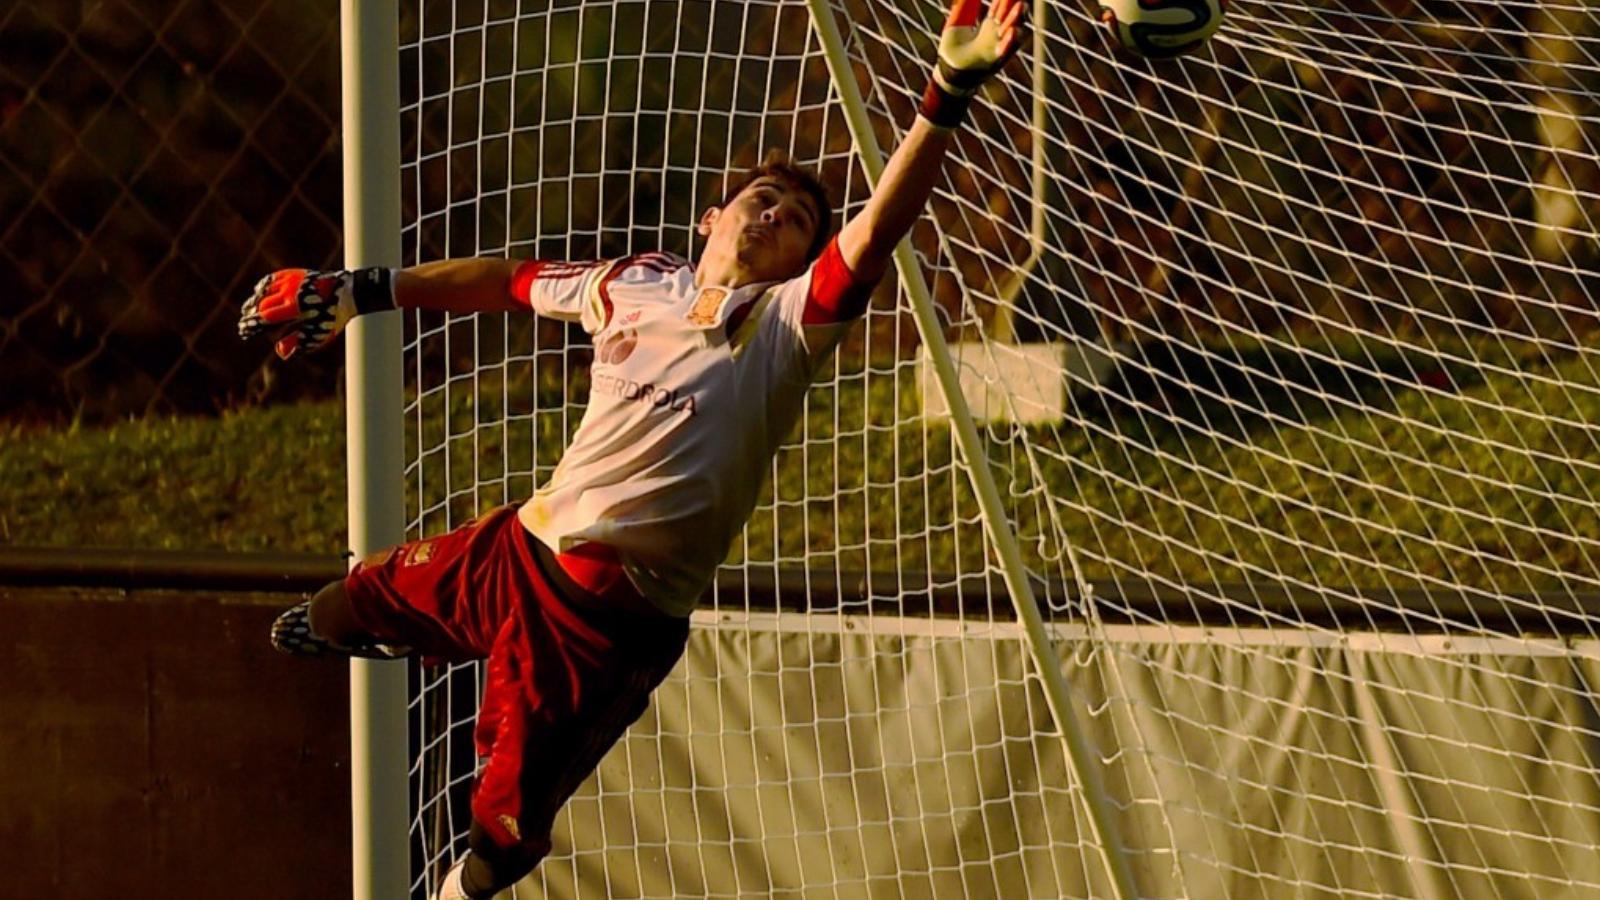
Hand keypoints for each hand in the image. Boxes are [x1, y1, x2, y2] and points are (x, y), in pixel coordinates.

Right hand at [237, 267, 392, 358]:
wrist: (348, 292)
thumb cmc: (333, 317)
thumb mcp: (319, 334)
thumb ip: (299, 342)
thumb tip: (280, 351)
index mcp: (294, 308)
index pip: (265, 318)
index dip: (252, 326)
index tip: (244, 333)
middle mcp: (289, 292)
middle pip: (260, 305)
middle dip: (251, 316)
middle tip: (244, 326)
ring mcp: (290, 281)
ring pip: (263, 291)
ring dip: (253, 302)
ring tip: (248, 311)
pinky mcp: (294, 274)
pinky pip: (271, 279)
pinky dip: (262, 288)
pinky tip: (259, 294)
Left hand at [921, 0, 1026, 126]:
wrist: (949, 74)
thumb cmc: (952, 50)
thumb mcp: (956, 24)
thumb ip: (964, 7)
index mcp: (989, 25)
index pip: (1000, 7)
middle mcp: (996, 35)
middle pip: (1008, 15)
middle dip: (1013, 3)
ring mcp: (996, 47)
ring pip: (1011, 30)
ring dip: (1016, 19)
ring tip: (1022, 4)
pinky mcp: (993, 61)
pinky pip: (1004, 51)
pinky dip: (1009, 42)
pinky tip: (1014, 31)